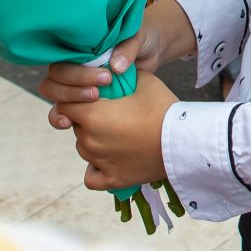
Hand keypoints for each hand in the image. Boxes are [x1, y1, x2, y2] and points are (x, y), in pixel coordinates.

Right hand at [39, 0, 192, 126]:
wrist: (152, 50)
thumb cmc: (140, 38)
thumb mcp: (137, 37)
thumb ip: (127, 48)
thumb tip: (115, 67)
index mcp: (79, 48)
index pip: (64, 62)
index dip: (79, 74)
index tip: (106, 78)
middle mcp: (73, 65)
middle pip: (54, 81)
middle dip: (73, 90)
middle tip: (97, 93)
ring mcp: (76, 83)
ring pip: (55, 96)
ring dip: (67, 103)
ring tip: (90, 105)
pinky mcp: (84, 99)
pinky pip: (64, 110)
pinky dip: (61, 117)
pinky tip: (69, 123)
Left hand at [57, 68, 177, 190]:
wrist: (184, 141)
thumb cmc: (164, 108)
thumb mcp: (144, 81)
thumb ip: (120, 76)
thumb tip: (112, 70)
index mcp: (93, 115)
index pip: (65, 105)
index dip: (77, 99)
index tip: (93, 97)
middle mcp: (89, 140)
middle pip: (76, 126)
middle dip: (88, 118)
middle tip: (113, 113)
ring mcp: (99, 162)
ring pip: (83, 148)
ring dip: (94, 140)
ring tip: (118, 133)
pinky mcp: (112, 180)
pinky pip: (91, 176)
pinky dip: (96, 168)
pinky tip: (108, 159)